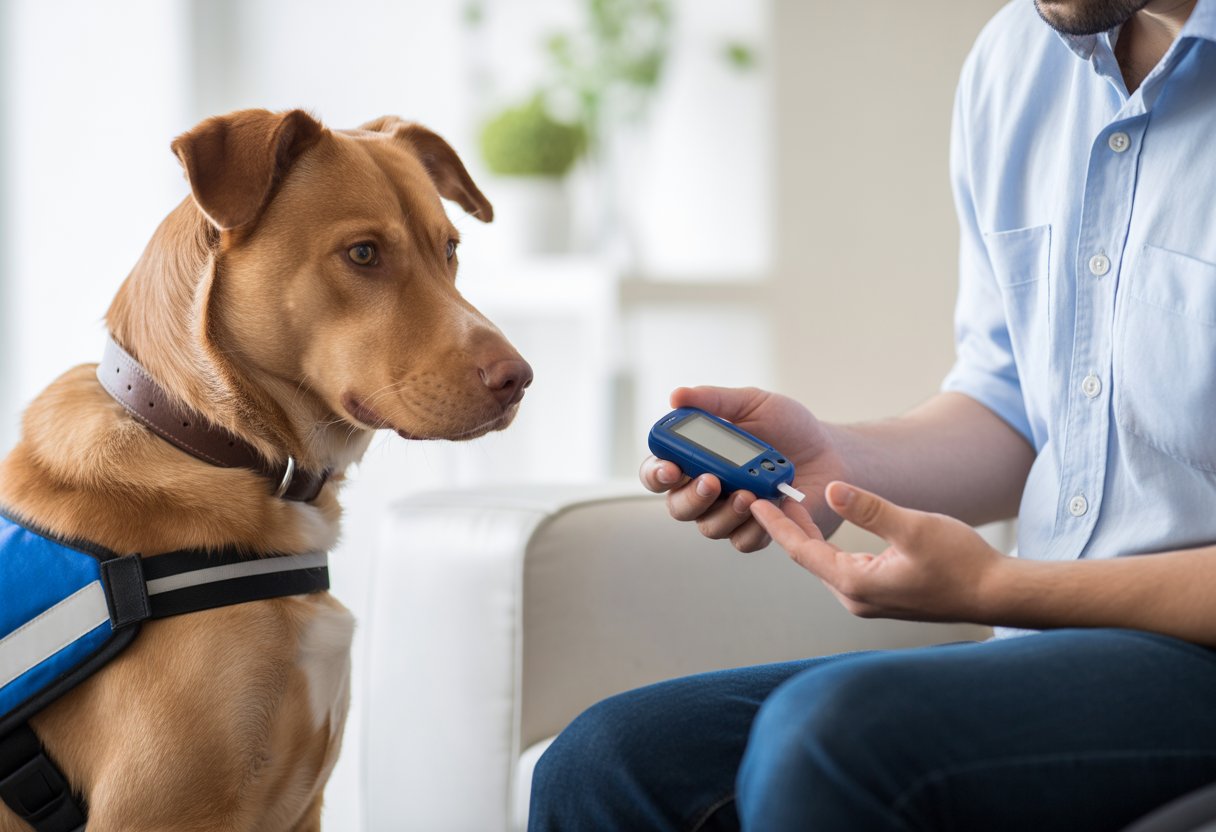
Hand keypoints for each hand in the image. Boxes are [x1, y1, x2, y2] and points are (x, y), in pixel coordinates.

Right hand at [639, 386, 847, 551]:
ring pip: (708, 527)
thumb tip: (676, 396)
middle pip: (677, 506)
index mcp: (696, 459)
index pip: (659, 472)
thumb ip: (714, 401)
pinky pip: (742, 541)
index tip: (670, 468)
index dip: (656, 473)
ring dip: (723, 512)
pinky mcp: (758, 531)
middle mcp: (707, 490)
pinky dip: (751, 527)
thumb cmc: (789, 426)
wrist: (832, 452)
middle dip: (690, 497)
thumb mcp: (753, 404)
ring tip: (748, 493)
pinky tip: (765, 509)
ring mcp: (730, 513)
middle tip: (711, 482)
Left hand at [750, 481, 1009, 621]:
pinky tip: (826, 531)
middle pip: (809, 559)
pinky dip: (829, 548)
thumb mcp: (912, 526)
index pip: (802, 552)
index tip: (755, 504)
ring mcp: (869, 600)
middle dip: (788, 529)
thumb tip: (832, 490)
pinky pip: (843, 569)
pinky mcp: (882, 596)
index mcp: (856, 584)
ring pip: (826, 564)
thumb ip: (870, 509)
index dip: (777, 525)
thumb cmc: (961, 563)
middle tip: (767, 495)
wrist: (996, 592)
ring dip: (808, 537)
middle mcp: (855, 598)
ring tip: (790, 507)